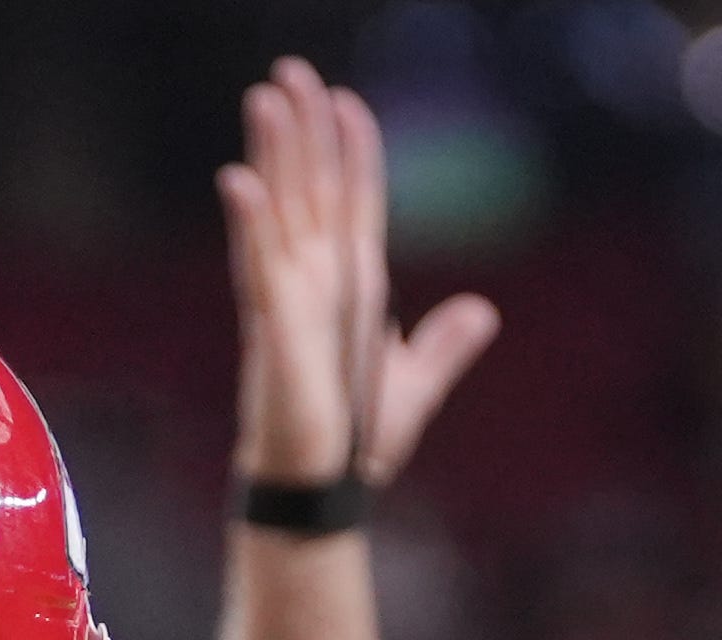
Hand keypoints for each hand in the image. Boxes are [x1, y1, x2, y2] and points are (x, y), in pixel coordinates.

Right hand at [220, 57, 501, 488]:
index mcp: (352, 285)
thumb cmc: (353, 440)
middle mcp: (315, 281)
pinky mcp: (274, 331)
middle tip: (291, 69)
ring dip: (272, 155)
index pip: (353, 201)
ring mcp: (289, 300)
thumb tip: (482, 313)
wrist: (322, 489)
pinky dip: (251, 225)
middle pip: (310, 188)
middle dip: (302, 129)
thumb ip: (444, 346)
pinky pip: (261, 267)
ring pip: (280, 211)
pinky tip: (239, 180)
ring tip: (263, 98)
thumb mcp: (415, 385)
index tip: (347, 101)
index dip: (352, 149)